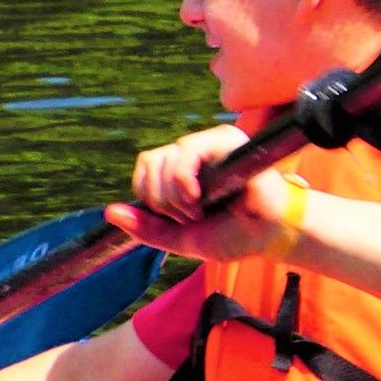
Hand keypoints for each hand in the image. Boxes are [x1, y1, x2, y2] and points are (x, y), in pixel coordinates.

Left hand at [120, 120, 298, 258]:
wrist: (270, 236)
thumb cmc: (233, 234)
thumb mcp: (180, 239)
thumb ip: (146, 227)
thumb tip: (110, 212)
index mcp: (183, 170)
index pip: (146, 167)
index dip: (148, 194)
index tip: (174, 218)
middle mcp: (194, 153)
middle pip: (150, 162)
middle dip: (162, 201)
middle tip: (190, 217)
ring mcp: (209, 144)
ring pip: (164, 159)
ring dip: (174, 196)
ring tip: (200, 211)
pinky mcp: (224, 141)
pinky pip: (185, 152)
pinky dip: (183, 182)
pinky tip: (200, 199)